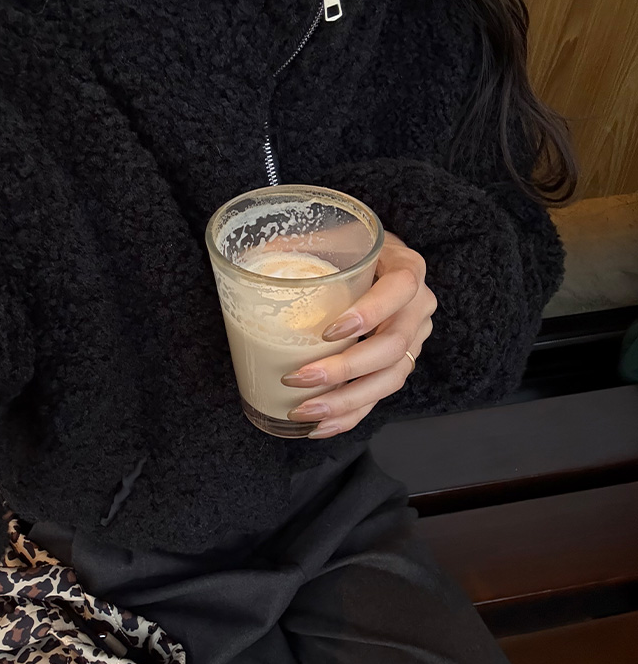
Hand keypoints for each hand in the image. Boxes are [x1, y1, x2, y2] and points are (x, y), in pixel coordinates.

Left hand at [281, 231, 435, 437]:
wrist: (376, 260)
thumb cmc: (350, 247)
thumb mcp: (331, 236)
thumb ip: (297, 244)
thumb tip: (244, 263)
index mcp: (406, 267)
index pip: (399, 290)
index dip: (369, 313)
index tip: (328, 332)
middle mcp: (419, 307)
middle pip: (392, 347)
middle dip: (344, 369)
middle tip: (299, 379)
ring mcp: (414, 340)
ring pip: (390, 380)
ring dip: (345, 401)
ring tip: (304, 411)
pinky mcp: (400, 364)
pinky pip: (380, 397)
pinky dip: (350, 415)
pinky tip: (320, 426)